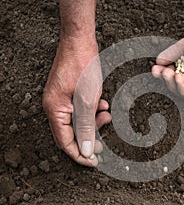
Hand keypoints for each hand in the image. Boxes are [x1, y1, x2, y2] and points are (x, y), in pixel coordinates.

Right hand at [43, 36, 111, 166]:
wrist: (80, 41)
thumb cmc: (82, 67)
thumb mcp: (87, 100)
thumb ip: (86, 126)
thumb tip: (86, 150)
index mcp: (55, 111)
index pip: (65, 142)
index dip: (80, 154)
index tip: (94, 162)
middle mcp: (55, 107)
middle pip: (71, 133)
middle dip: (90, 137)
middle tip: (104, 142)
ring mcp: (62, 100)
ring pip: (79, 122)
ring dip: (94, 122)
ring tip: (106, 114)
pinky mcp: (70, 94)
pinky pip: (81, 110)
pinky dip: (93, 111)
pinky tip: (103, 105)